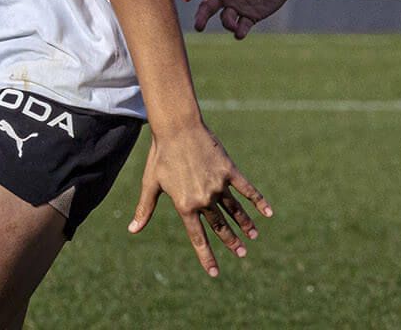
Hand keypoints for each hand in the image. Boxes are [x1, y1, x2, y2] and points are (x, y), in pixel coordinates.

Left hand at [127, 124, 272, 276]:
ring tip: (253, 236)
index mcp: (185, 205)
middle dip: (231, 242)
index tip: (215, 273)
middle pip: (220, 226)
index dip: (206, 256)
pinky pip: (247, 190)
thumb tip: (132, 230)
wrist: (177, 127)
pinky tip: (268, 213)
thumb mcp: (151, 184)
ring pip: (235, 210)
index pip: (198, 238)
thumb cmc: (161, 155)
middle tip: (242, 254)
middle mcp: (204, 198)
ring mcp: (218, 185)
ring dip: (245, 224)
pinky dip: (258, 201)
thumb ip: (145, 209)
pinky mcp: (229, 171)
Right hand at [182, 0, 296, 37]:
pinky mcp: (250, 17)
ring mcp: (237, 7)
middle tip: (199, 26)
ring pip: (224, 19)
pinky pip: (241, 27)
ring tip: (233, 25)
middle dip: (201, 17)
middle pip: (207, 7)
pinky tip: (240, 33)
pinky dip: (239, 32)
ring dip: (226, 23)